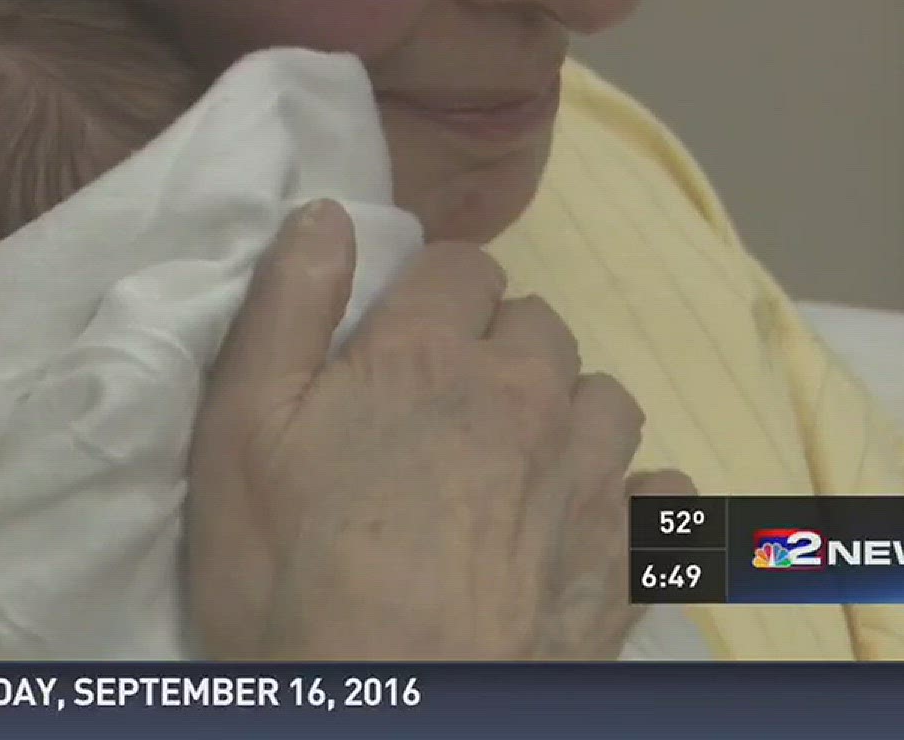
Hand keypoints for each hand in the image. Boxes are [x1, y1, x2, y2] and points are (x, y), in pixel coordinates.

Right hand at [187, 200, 692, 659]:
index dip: (428, 295)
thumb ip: (287, 307)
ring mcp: (587, 481)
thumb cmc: (289, 573)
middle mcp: (527, 398)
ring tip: (512, 465)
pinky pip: (663, 498)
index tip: (394, 342)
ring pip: (605, 401)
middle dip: (495, 350)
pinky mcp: (625, 564)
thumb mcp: (240, 428)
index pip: (462, 266)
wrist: (384, 704)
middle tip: (437, 412)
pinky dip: (631, 501)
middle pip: (539, 327)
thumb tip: (329, 213)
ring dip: (565, 413)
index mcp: (430, 353)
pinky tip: (585, 528)